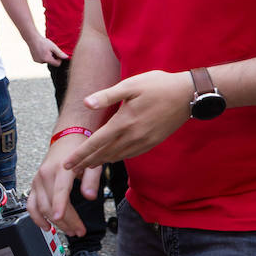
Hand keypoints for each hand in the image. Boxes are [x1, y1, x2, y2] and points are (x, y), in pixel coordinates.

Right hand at [27, 136, 99, 235]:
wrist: (68, 139)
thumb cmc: (81, 150)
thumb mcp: (93, 162)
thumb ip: (92, 180)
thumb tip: (90, 196)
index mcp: (61, 169)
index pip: (59, 191)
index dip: (60, 207)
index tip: (60, 219)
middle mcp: (46, 175)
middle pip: (51, 204)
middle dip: (65, 221)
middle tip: (79, 231)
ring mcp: (38, 180)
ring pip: (42, 207)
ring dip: (54, 222)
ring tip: (70, 231)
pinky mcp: (35, 185)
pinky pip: (31, 204)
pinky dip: (36, 217)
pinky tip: (46, 227)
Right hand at [28, 35, 68, 66]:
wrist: (32, 39)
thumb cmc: (43, 42)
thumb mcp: (53, 47)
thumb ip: (60, 53)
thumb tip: (66, 57)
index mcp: (46, 59)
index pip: (57, 64)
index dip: (59, 59)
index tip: (58, 53)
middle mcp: (41, 62)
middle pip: (52, 63)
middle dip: (54, 57)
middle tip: (51, 50)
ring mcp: (37, 61)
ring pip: (47, 61)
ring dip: (49, 56)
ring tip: (46, 49)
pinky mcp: (34, 60)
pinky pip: (42, 60)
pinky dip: (44, 56)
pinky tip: (42, 50)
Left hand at [64, 70, 193, 171]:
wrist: (189, 94)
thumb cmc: (159, 85)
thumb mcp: (132, 85)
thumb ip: (108, 95)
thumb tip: (86, 103)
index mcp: (124, 121)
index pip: (96, 142)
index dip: (80, 154)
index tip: (67, 164)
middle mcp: (133, 135)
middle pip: (105, 153)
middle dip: (87, 162)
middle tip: (72, 171)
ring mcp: (145, 140)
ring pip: (118, 155)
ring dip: (102, 162)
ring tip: (89, 166)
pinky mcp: (154, 141)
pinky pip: (132, 154)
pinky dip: (118, 158)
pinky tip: (113, 158)